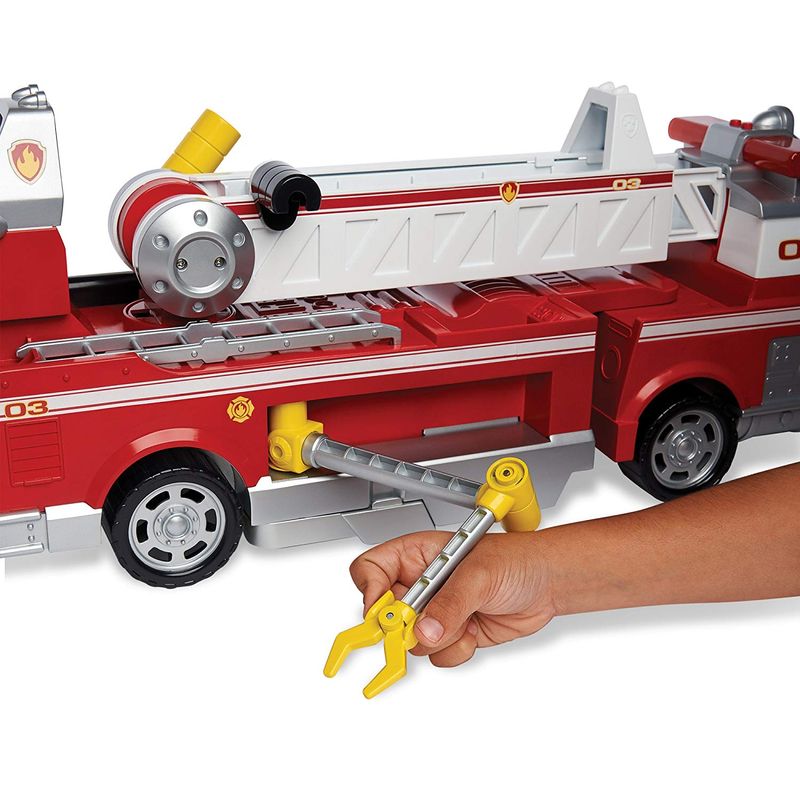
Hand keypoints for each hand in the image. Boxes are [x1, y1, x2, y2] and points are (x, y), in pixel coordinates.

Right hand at [349, 530, 555, 667]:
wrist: (547, 583)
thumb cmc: (516, 560)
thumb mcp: (479, 575)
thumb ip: (450, 604)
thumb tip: (425, 630)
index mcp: (417, 554)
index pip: (372, 568)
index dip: (370, 590)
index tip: (383, 611)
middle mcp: (422, 583)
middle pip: (386, 612)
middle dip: (405, 626)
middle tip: (425, 627)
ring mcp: (435, 610)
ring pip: (412, 640)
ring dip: (438, 639)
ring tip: (465, 620)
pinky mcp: (451, 632)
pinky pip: (435, 655)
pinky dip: (455, 650)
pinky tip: (475, 630)